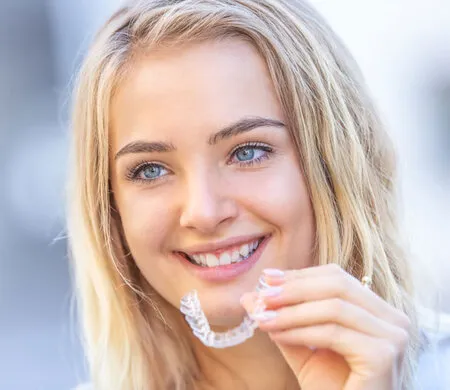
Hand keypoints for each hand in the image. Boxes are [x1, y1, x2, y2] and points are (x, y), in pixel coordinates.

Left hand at [240, 264, 410, 389]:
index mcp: (378, 311)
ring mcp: (393, 336)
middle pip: (338, 285)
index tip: (267, 278)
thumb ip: (282, 319)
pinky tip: (278, 335)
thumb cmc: (332, 388)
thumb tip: (249, 297)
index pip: (337, 277)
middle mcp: (393, 319)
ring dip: (291, 311)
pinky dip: (300, 332)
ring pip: (334, 307)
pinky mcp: (383, 355)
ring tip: (263, 318)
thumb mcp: (303, 347)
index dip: (301, 275)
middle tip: (262, 296)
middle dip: (294, 288)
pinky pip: (333, 333)